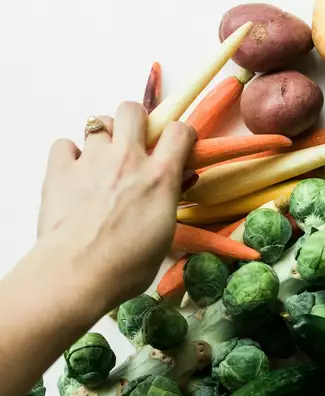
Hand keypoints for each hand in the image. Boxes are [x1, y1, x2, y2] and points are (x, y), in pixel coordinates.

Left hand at [37, 102, 195, 309]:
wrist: (77, 273)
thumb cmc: (127, 266)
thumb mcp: (164, 236)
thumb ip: (169, 202)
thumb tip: (177, 183)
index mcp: (160, 177)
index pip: (180, 131)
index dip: (181, 135)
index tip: (179, 146)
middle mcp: (127, 159)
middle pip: (132, 110)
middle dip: (136, 122)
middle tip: (135, 145)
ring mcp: (91, 161)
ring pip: (97, 122)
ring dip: (103, 137)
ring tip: (103, 160)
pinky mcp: (60, 170)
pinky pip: (65, 144)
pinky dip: (70, 154)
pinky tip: (75, 174)